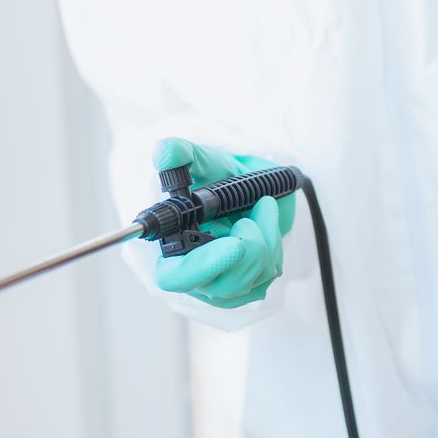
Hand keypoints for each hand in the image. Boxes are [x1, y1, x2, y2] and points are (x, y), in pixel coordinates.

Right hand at [150, 138, 296, 308]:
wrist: (252, 186)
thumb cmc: (220, 178)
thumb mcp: (205, 162)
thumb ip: (183, 155)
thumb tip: (164, 153)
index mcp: (172, 249)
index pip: (173, 277)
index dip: (198, 269)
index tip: (232, 246)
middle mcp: (196, 273)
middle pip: (218, 285)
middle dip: (246, 251)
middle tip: (249, 220)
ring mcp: (225, 283)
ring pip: (249, 278)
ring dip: (263, 237)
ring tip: (261, 206)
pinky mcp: (251, 283)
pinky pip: (267, 272)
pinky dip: (273, 241)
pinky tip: (266, 219)